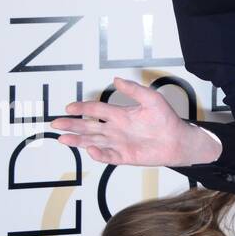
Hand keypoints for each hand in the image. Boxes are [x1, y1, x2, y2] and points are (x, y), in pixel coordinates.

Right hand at [50, 77, 217, 166]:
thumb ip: (134, 90)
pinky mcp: (124, 156)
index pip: (96, 110)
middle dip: (72, 125)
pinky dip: (99, 154)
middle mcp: (115, 129)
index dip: (83, 108)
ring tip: (63, 138)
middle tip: (56, 124)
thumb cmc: (166, 119)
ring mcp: (118, 143)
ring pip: (93, 141)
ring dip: (78, 140)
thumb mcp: (152, 99)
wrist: (178, 139)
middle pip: (89, 127)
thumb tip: (116, 79)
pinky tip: (90, 149)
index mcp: (120, 114)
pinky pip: (108, 156)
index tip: (69, 107)